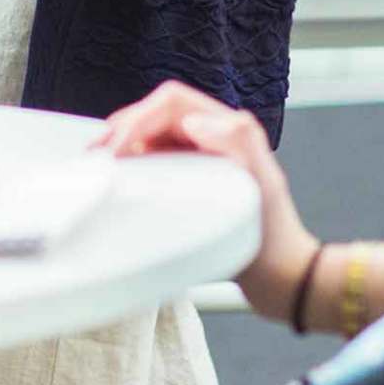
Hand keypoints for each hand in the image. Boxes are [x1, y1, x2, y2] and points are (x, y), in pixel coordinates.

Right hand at [96, 81, 318, 324]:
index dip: (139, 117)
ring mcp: (202, 157)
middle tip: (98, 152)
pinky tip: (120, 173)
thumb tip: (195, 121)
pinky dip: (133, 159)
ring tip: (101, 158)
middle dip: (124, 126)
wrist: (285, 281)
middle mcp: (215, 136)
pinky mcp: (194, 178)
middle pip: (157, 113)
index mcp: (230, 129)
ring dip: (124, 140)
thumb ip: (236, 143)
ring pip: (153, 132)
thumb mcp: (261, 187)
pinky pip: (156, 155)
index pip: (172, 102)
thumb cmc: (275, 240)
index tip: (119, 147)